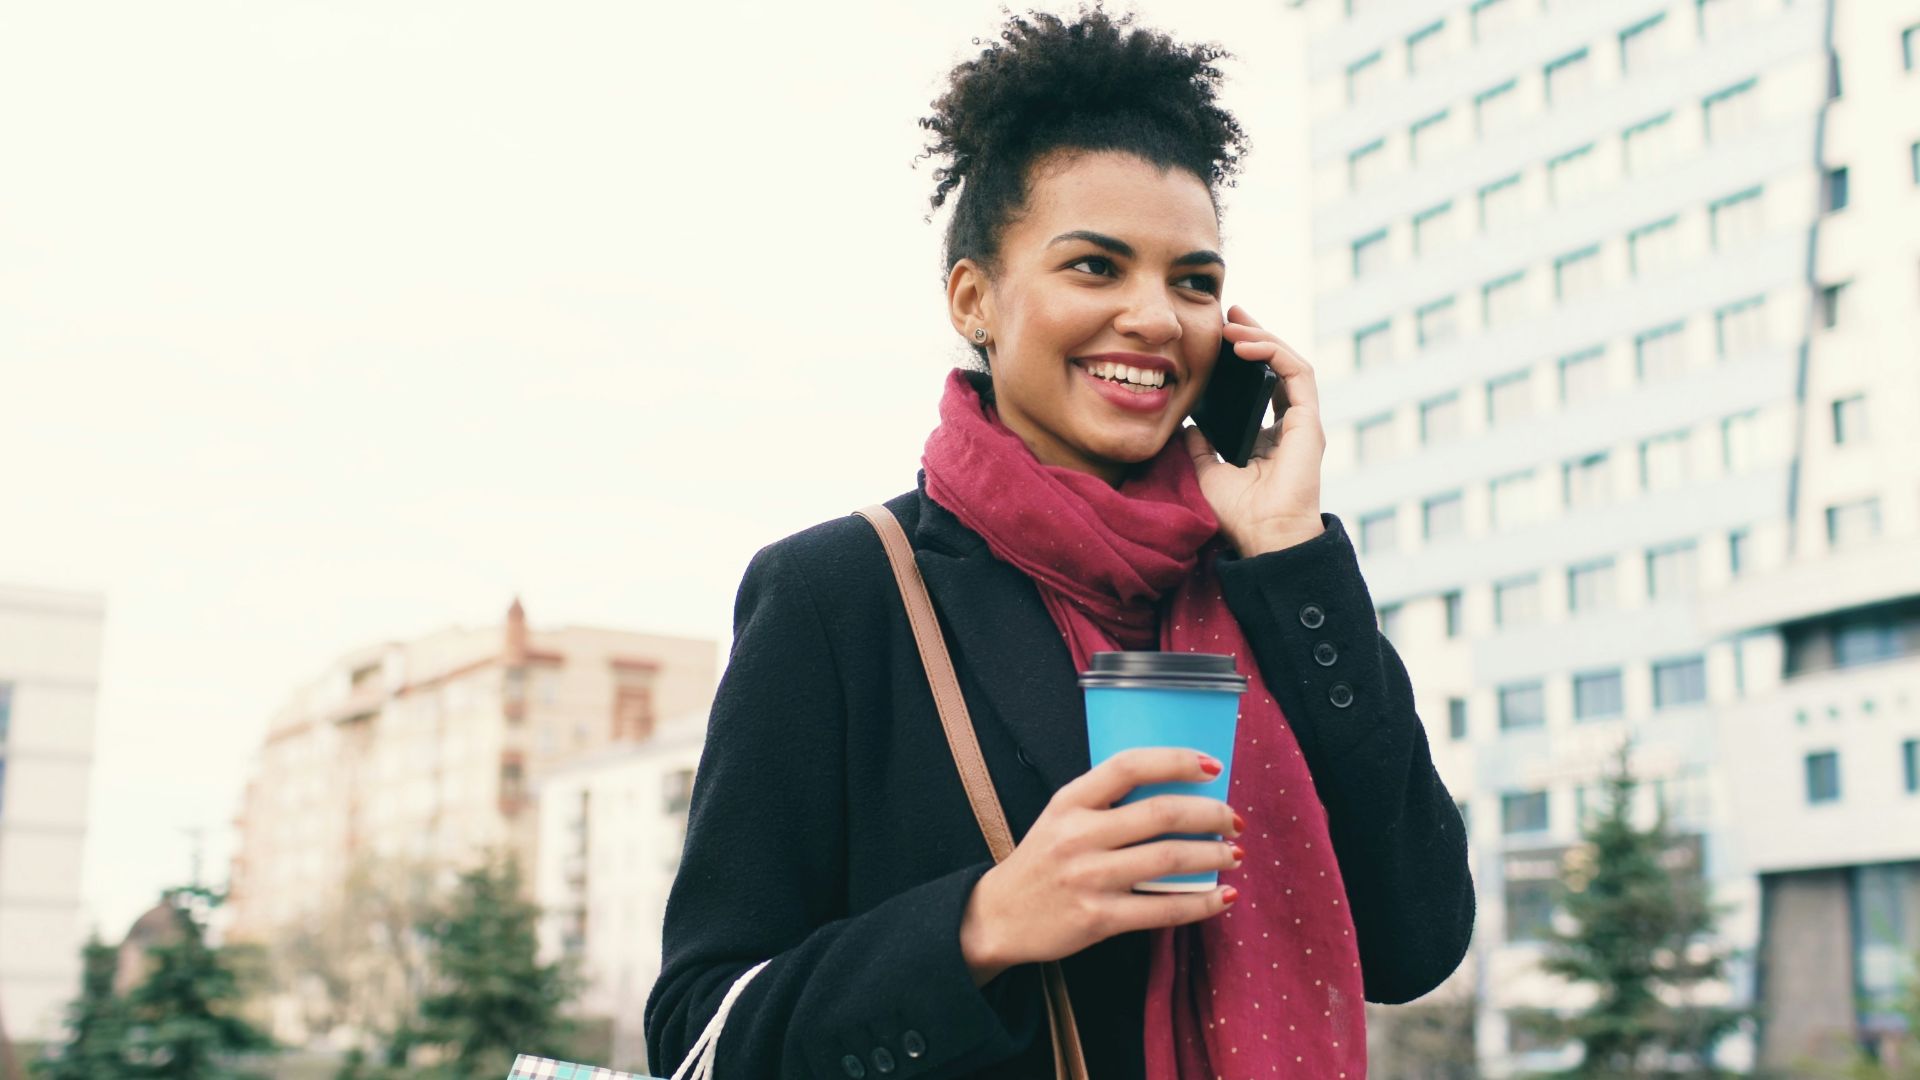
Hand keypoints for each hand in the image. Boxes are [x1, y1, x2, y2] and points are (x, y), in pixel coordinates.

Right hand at [958, 747, 1244, 985]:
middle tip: (1234, 819)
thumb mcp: (1061, 817)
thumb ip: (1105, 802)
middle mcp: (1078, 835)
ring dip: (1213, 855)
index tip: (1213, 765)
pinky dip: (1201, 903)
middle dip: (1210, 813)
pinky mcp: (1098, 919)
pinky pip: (1163, 910)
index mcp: (1070, 801)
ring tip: (1234, 855)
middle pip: (1160, 813)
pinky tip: (1223, 897)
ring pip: (1168, 859)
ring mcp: (1089, 878)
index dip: (1176, 760)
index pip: (1128, 766)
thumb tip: (1177, 791)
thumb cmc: (1042, 861)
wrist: (998, 917)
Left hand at [1183, 304, 1325, 556]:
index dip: (1246, 356)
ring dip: (1263, 337)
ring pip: (1290, 363)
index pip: (1264, 383)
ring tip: (1234, 323)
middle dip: (1255, 334)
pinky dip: (1274, 353)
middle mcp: (1291, 425)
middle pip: (1279, 366)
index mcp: (1272, 436)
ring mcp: (1304, 422)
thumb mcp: (1209, 471)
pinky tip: (1246, 344)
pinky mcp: (1309, 422)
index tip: (1221, 335)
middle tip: (1229, 312)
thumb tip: (1188, 424)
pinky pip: (1297, 373)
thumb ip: (1201, 447)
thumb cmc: (1241, 515)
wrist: (1264, 538)